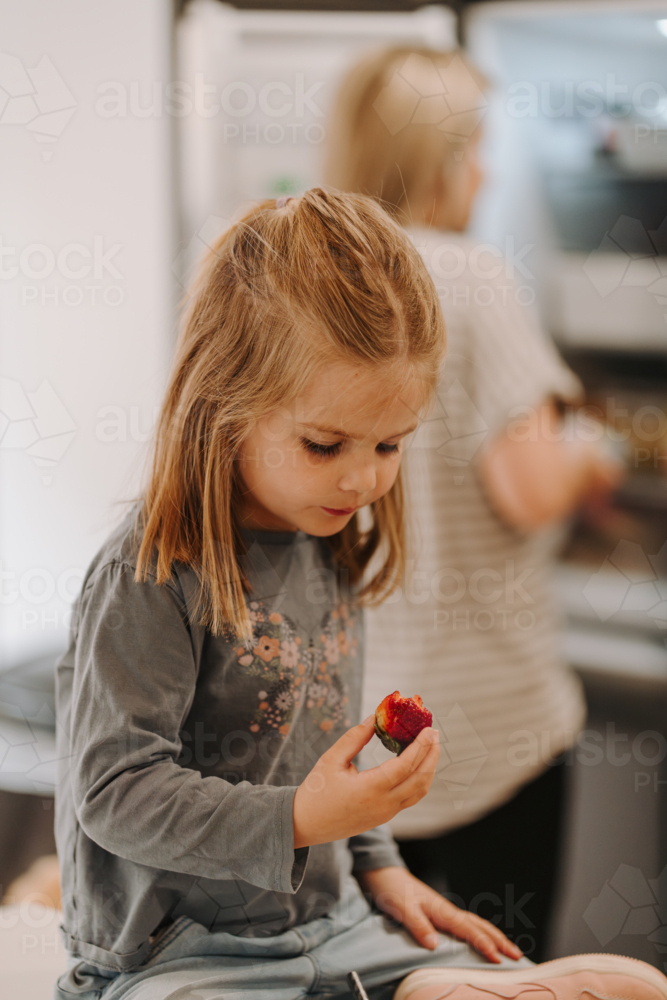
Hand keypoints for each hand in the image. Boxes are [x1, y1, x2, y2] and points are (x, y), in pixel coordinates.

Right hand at [293, 716, 438, 848]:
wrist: (306, 825)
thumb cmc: (316, 791)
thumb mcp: (331, 760)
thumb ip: (354, 738)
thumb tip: (374, 718)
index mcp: (370, 789)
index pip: (405, 765)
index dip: (420, 745)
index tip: (429, 728)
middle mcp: (383, 804)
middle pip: (419, 779)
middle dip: (431, 754)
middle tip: (435, 733)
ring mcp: (386, 813)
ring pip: (419, 791)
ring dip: (429, 768)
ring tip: (431, 747)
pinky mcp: (384, 817)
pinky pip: (410, 798)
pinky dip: (419, 779)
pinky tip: (417, 764)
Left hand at [356, 866, 523, 963]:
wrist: (383, 874)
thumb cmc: (392, 890)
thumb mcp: (401, 908)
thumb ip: (418, 926)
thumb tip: (435, 946)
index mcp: (442, 910)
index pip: (469, 930)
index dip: (484, 944)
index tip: (498, 959)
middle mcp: (447, 911)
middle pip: (480, 925)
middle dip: (500, 940)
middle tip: (518, 955)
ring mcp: (445, 912)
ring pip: (476, 924)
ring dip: (493, 936)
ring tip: (509, 949)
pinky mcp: (440, 914)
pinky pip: (466, 925)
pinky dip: (480, 933)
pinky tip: (481, 939)